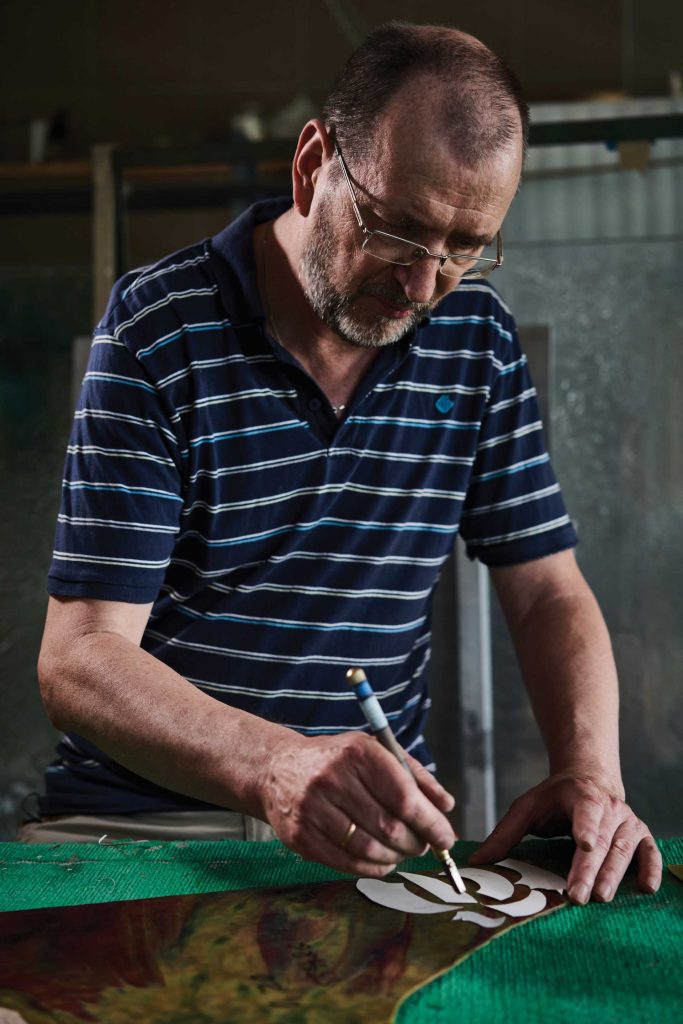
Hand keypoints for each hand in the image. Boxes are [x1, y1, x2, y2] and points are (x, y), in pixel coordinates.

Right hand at [258, 731, 455, 875]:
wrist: (277, 768)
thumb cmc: (337, 760)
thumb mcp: (374, 751)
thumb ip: (413, 775)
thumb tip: (446, 805)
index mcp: (357, 753)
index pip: (404, 796)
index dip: (430, 822)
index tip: (445, 836)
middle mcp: (332, 778)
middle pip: (389, 827)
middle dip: (415, 842)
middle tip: (423, 845)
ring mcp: (313, 809)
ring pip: (369, 849)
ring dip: (395, 857)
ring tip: (402, 851)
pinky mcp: (300, 836)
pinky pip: (346, 863)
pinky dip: (373, 867)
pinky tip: (382, 860)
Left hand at [469, 773, 661, 902]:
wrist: (589, 779)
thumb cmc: (555, 799)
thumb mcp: (527, 807)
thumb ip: (504, 834)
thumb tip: (477, 861)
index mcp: (581, 796)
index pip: (585, 811)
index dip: (586, 827)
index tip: (584, 844)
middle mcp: (609, 808)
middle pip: (602, 840)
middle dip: (590, 868)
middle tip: (578, 895)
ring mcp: (628, 822)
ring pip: (624, 849)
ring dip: (614, 874)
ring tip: (601, 898)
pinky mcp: (641, 835)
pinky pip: (649, 853)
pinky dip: (651, 869)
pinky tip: (646, 888)